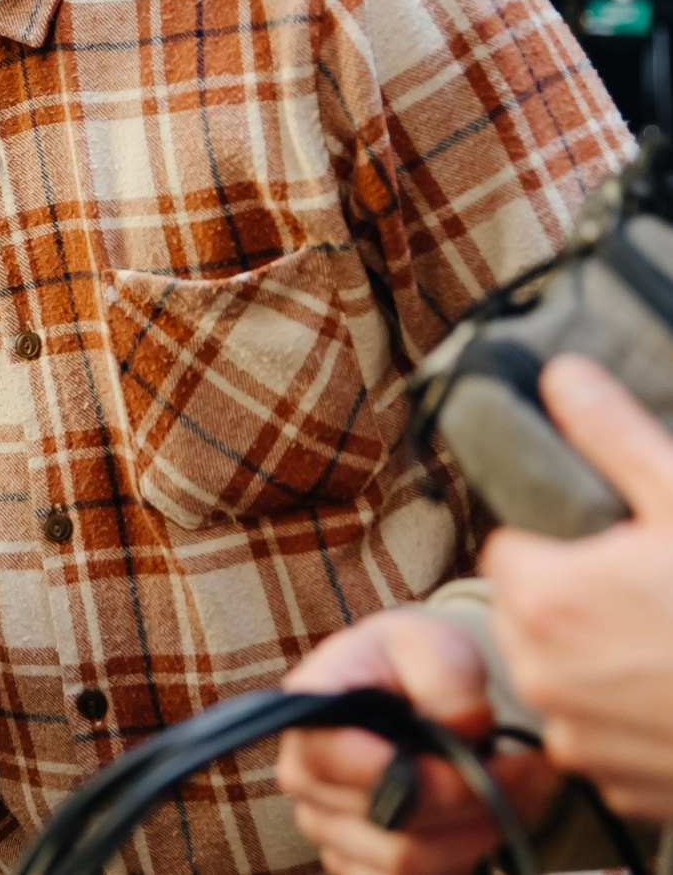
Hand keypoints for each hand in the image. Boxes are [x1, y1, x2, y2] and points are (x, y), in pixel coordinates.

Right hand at [279, 611, 556, 874]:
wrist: (406, 689)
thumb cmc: (411, 662)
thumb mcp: (431, 644)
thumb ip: (447, 679)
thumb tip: (464, 727)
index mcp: (307, 712)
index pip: (333, 759)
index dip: (406, 771)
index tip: (478, 754)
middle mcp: (302, 774)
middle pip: (387, 821)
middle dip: (471, 801)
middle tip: (530, 770)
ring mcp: (324, 824)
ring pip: (406, 862)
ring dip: (477, 833)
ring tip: (519, 792)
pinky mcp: (352, 859)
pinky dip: (460, 858)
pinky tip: (485, 820)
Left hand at [485, 353, 672, 822]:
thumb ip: (612, 436)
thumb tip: (563, 375)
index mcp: (546, 600)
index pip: (511, 552)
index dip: (562, 546)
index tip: (613, 548)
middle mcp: (545, 677)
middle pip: (533, 617)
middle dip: (579, 603)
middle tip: (654, 595)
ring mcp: (584, 743)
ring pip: (570, 679)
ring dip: (606, 663)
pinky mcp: (622, 790)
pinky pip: (606, 739)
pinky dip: (635, 720)